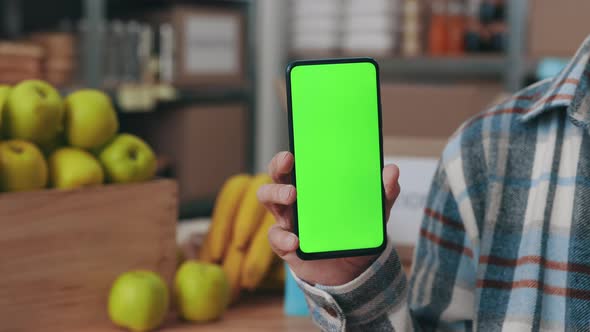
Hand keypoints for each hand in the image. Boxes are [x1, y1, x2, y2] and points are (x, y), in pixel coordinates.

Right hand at [258, 151, 400, 285]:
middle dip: (278, 167)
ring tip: (291, 196)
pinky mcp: (285, 244)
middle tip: (289, 164)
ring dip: (276, 194)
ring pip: (268, 200)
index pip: (294, 164)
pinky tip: (295, 241)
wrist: (351, 270)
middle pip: (275, 176)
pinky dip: (284, 238)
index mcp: (312, 186)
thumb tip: (392, 171)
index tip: (293, 151)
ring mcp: (287, 221)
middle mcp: (294, 200)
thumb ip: (383, 193)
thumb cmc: (354, 232)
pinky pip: (276, 238)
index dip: (288, 156)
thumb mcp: (373, 213)